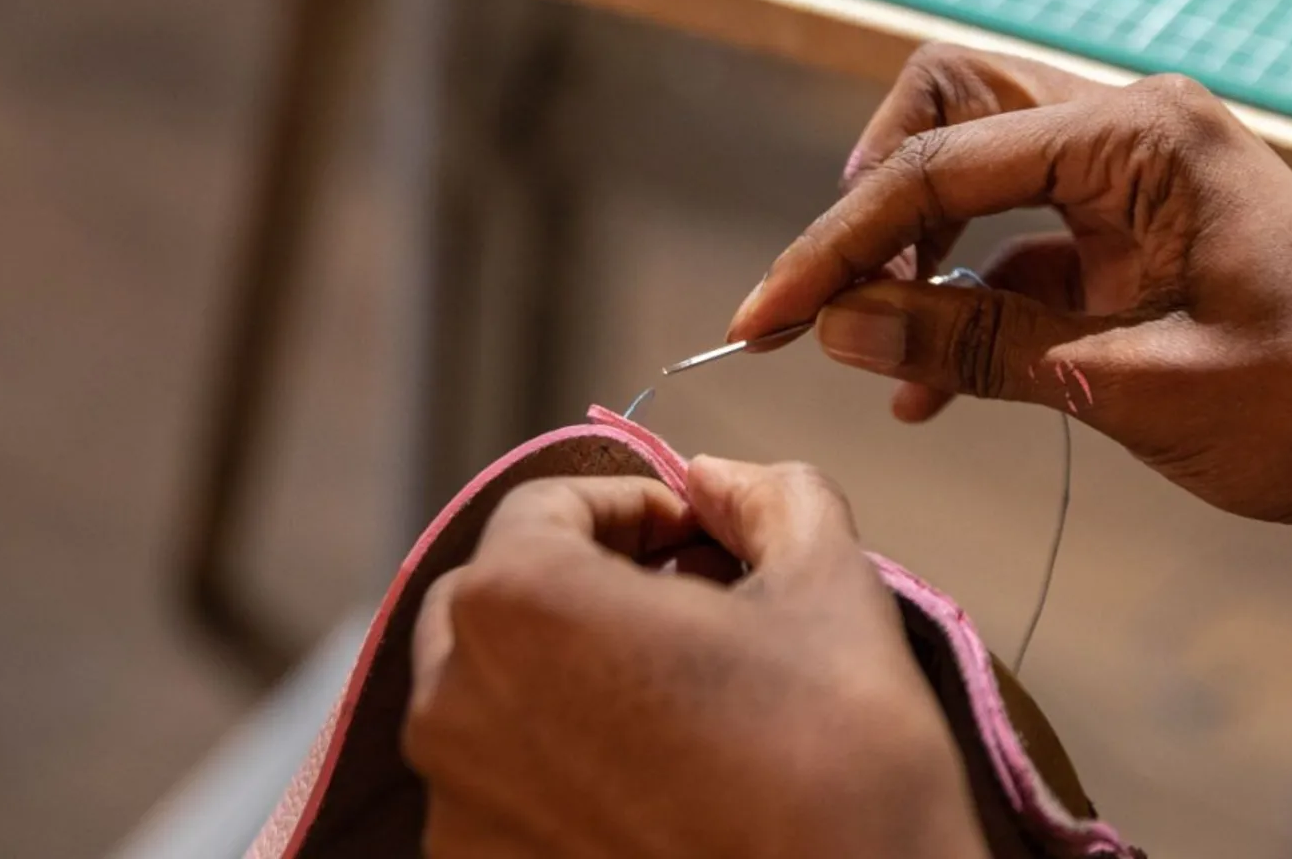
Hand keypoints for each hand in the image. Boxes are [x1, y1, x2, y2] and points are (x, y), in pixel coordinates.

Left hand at [404, 459, 988, 858]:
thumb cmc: (840, 751)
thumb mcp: (825, 577)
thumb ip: (764, 495)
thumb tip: (716, 481)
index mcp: (518, 605)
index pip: (546, 509)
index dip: (633, 506)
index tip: (700, 535)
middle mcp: (450, 705)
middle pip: (500, 599)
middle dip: (588, 581)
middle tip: (690, 603)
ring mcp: (456, 809)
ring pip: (490, 696)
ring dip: (566, 671)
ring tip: (675, 693)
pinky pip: (498, 789)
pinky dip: (557, 763)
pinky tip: (654, 776)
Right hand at [729, 44, 1291, 625]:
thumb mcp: (1127, 385)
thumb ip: (975, 347)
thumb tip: (839, 331)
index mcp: (1142, 134)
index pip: (939, 164)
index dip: (839, 244)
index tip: (763, 316)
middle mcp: (1131, 127)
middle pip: (949, 109)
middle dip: (871, 203)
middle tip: (819, 304)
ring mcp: (1132, 177)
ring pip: (975, 172)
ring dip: (911, 252)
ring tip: (864, 351)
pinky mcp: (1132, 232)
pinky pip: (1016, 244)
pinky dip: (963, 300)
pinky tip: (926, 387)